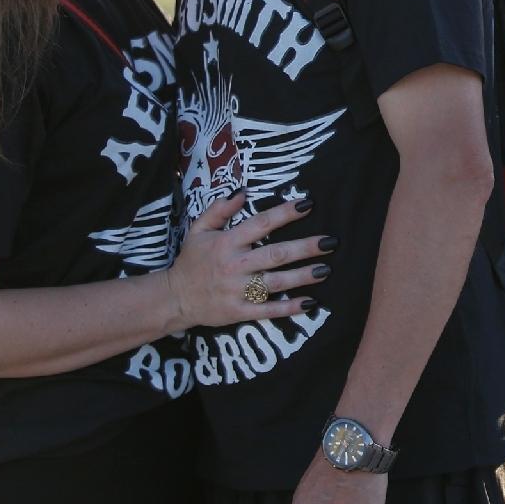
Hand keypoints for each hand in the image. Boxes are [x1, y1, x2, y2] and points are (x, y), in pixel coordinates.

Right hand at [163, 194, 334, 329]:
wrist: (174, 298)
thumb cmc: (191, 261)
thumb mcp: (198, 230)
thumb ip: (219, 210)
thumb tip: (242, 191)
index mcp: (227, 243)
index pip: (261, 224)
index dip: (285, 213)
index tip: (308, 205)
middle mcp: (235, 265)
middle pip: (276, 254)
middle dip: (304, 248)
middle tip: (330, 242)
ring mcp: (238, 290)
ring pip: (276, 283)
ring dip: (303, 276)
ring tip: (326, 269)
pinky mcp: (239, 311)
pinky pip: (268, 310)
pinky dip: (289, 308)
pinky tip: (310, 302)